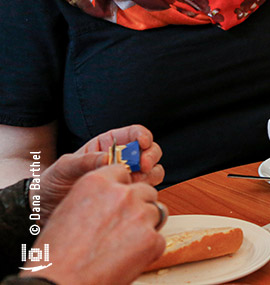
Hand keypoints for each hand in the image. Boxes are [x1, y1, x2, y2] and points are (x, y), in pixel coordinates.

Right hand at [23, 165, 165, 284]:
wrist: (59, 282)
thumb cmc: (56, 254)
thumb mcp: (68, 210)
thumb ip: (96, 197)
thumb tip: (111, 198)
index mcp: (98, 182)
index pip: (123, 172)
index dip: (122, 188)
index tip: (119, 199)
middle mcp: (122, 194)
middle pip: (146, 191)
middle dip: (139, 206)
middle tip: (123, 227)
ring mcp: (140, 215)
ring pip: (156, 213)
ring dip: (145, 226)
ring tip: (123, 245)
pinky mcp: (151, 239)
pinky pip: (158, 239)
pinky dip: (148, 250)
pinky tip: (127, 259)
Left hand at [37, 125, 163, 218]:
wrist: (44, 208)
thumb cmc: (53, 182)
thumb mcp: (64, 166)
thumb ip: (86, 160)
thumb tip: (108, 157)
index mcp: (108, 144)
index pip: (133, 133)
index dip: (142, 135)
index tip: (142, 143)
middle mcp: (122, 159)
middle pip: (149, 150)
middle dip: (150, 155)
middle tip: (142, 166)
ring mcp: (127, 177)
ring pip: (152, 169)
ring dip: (150, 174)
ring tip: (135, 182)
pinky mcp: (127, 194)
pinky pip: (146, 189)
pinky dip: (145, 190)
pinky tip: (132, 193)